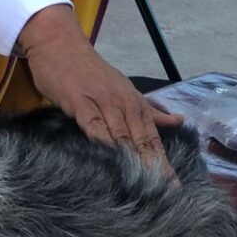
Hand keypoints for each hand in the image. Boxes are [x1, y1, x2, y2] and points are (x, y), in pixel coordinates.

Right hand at [19, 6, 182, 175]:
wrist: (59, 43)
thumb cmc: (88, 69)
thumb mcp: (123, 87)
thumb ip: (148, 108)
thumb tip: (178, 121)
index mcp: (135, 102)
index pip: (153, 137)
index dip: (165, 162)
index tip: (175, 186)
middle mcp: (123, 103)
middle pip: (142, 140)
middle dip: (156, 168)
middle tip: (167, 193)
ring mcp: (103, 102)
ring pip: (122, 135)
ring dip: (135, 160)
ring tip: (145, 186)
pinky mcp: (80, 102)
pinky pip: (94, 125)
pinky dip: (104, 142)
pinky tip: (110, 159)